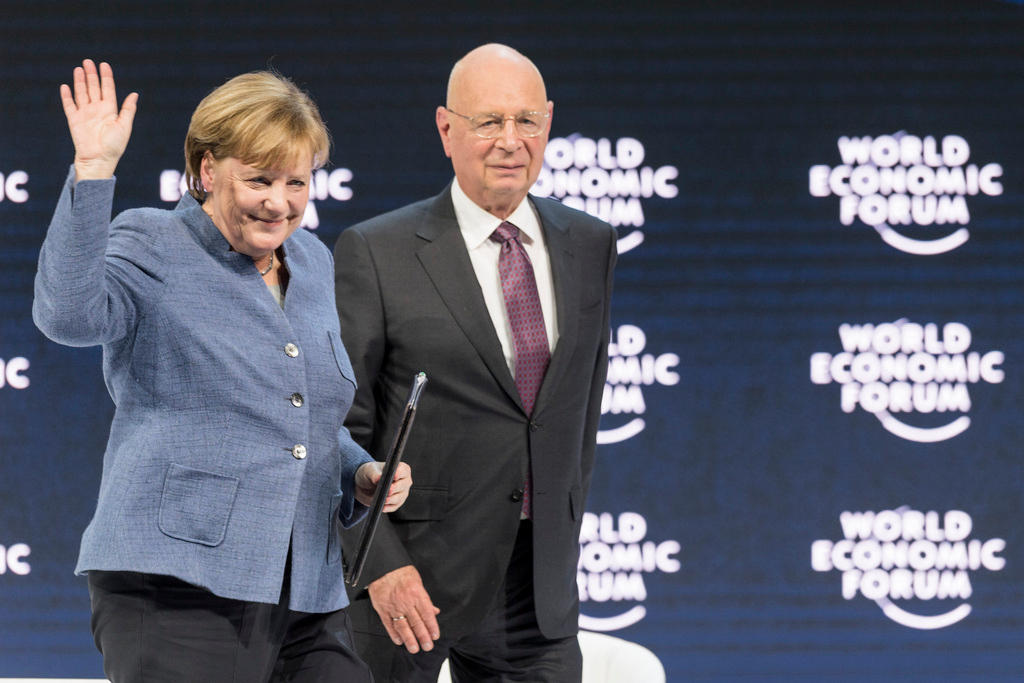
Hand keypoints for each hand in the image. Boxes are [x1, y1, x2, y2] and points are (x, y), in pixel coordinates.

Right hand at [60, 59, 137, 180]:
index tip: (104, 64)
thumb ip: (128, 110)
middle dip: (91, 75)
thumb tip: (135, 94)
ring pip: (81, 93)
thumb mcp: (124, 126)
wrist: (98, 160)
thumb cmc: (114, 146)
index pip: (108, 89)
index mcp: (110, 110)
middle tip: (88, 61)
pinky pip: (69, 105)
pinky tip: (65, 86)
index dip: (106, 77)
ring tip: (79, 69)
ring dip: (80, 81)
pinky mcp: (74, 120)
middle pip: (93, 88)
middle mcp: (97, 110)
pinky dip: (67, 96)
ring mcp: (85, 114)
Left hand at [354, 461, 410, 511]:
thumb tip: (378, 478)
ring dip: (391, 499)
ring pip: (399, 498)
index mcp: (401, 469)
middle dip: (395, 488)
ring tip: (384, 500)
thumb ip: (374, 474)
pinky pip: (393, 507)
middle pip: (402, 485)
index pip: (403, 470)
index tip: (394, 476)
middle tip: (389, 490)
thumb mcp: (370, 470)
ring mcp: (401, 493)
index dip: (399, 473)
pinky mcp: (396, 504)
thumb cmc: (370, 474)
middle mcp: (404, 481)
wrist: (364, 486)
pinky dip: (387, 507)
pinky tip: (382, 507)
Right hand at [367, 565, 440, 652]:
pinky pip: (388, 624)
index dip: (432, 626)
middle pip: (416, 622)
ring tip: (414, 648)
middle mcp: (406, 602)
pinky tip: (399, 641)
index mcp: (417, 594)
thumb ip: (425, 599)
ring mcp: (393, 606)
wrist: (383, 567)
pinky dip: (393, 634)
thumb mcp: (418, 582)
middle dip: (423, 636)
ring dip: (409, 639)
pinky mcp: (382, 609)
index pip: (427, 614)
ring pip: (403, 626)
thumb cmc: (401, 573)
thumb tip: (434, 612)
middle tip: (428, 646)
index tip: (435, 636)